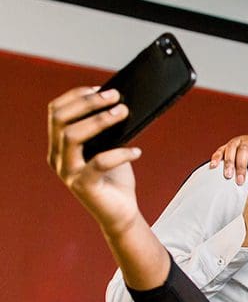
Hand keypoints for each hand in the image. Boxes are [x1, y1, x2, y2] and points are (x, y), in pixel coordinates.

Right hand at [47, 86, 142, 233]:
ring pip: (72, 136)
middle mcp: (57, 157)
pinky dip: (120, 153)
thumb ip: (107, 128)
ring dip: (100, 121)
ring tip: (124, 113)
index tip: (102, 88)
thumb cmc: (115, 177)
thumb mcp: (109, 146)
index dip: (77, 96)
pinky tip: (137, 151)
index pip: (56, 111)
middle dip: (88, 103)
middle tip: (116, 97)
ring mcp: (68, 172)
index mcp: (59, 145)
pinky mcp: (84, 186)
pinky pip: (99, 162)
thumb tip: (119, 101)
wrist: (121, 212)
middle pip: (60, 119)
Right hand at [209, 134, 247, 184]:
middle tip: (240, 181)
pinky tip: (214, 165)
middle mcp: (246, 142)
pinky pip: (220, 150)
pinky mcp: (226, 145)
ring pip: (230, 151)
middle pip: (242, 154)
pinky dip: (216, 157)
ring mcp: (235, 143)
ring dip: (228, 164)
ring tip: (228, 175)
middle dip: (241, 168)